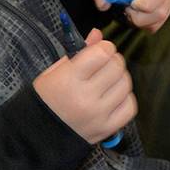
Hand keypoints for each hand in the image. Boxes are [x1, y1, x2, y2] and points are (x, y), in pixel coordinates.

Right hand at [33, 29, 135, 143]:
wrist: (40, 134)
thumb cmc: (46, 98)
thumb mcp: (55, 71)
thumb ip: (79, 52)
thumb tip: (98, 34)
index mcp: (69, 79)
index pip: (102, 53)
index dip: (104, 47)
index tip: (99, 51)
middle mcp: (85, 97)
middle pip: (117, 67)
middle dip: (113, 60)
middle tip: (104, 64)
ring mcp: (98, 115)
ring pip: (126, 85)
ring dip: (120, 78)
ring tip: (107, 81)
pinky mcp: (107, 129)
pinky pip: (130, 106)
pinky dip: (125, 98)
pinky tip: (113, 97)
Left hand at [89, 0, 169, 32]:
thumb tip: (103, 4)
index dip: (143, 4)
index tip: (131, 1)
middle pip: (158, 14)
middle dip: (137, 15)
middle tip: (128, 5)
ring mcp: (168, 2)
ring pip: (155, 23)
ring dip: (138, 20)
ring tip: (131, 7)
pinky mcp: (165, 11)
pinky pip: (154, 26)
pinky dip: (142, 23)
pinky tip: (136, 12)